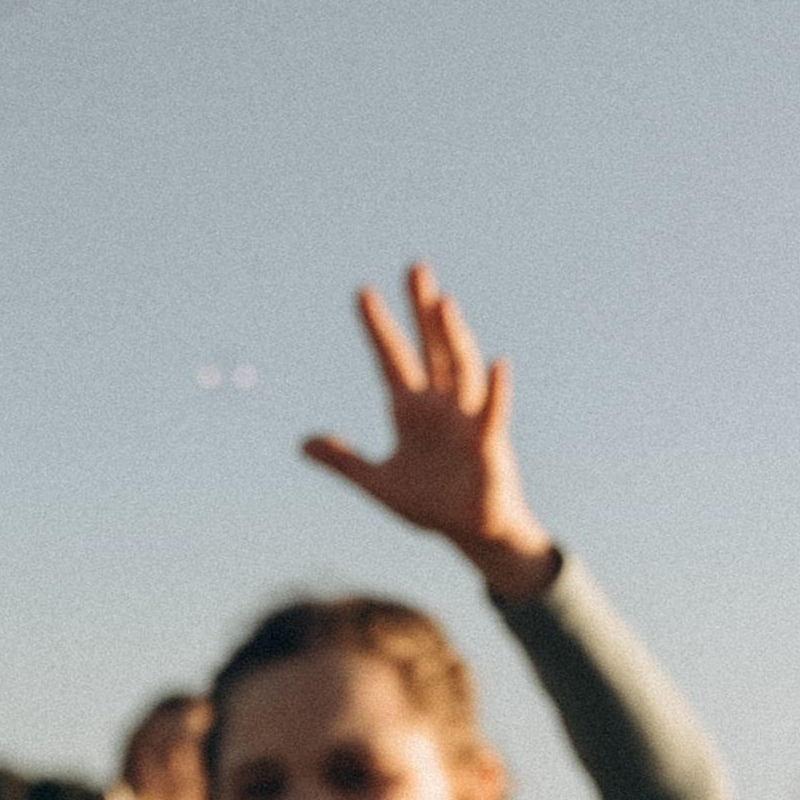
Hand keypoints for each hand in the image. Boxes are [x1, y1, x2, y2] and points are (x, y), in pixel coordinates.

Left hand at [300, 263, 557, 600]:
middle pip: (430, 347)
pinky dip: (494, 391)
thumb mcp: (378, 483)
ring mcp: (466, 420)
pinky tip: (497, 364)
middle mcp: (440, 405)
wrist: (470, 532)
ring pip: (459, 369)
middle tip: (415, 267)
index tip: (362, 292)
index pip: (391, 359)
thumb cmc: (431, 504)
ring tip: (442, 303)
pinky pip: (492, 413)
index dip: (377, 328)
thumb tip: (303, 443)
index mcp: (411, 411)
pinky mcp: (488, 444)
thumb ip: (344, 461)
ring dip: (452, 337)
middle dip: (421, 310)